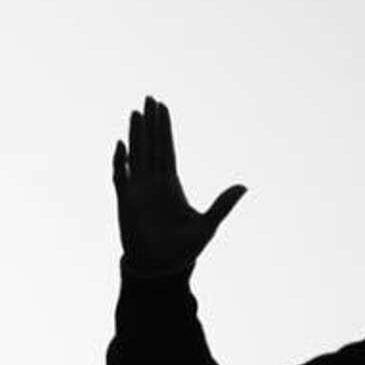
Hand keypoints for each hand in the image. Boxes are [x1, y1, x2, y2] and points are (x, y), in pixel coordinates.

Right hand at [112, 96, 245, 276]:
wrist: (163, 267)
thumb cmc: (184, 249)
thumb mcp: (209, 224)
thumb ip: (223, 204)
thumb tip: (244, 186)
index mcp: (171, 184)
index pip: (167, 149)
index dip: (165, 129)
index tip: (163, 107)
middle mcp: (153, 182)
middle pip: (151, 145)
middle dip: (151, 123)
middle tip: (150, 98)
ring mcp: (138, 189)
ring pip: (136, 154)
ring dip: (136, 134)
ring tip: (137, 113)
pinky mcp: (126, 200)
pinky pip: (120, 176)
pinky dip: (120, 162)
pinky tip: (123, 146)